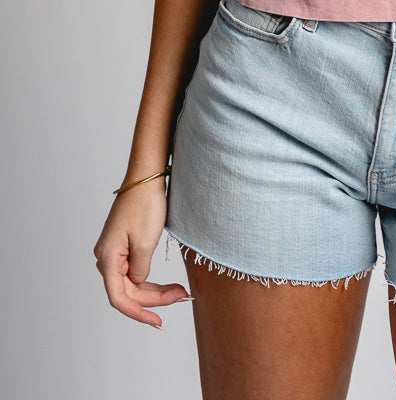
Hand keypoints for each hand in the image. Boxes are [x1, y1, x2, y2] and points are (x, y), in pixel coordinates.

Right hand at [94, 181, 191, 327]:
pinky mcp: (125, 248)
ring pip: (134, 284)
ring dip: (156, 291)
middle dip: (156, 299)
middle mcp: (106, 258)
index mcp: (107, 258)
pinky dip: (153, 280)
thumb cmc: (145, 205)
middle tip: (183, 297)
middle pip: (129, 292)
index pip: (119, 298)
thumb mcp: (146, 242)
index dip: (138, 313)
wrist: (146, 178)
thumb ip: (141, 271)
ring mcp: (115, 253)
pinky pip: (137, 272)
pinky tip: (170, 285)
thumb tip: (138, 284)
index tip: (158, 322)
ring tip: (181, 292)